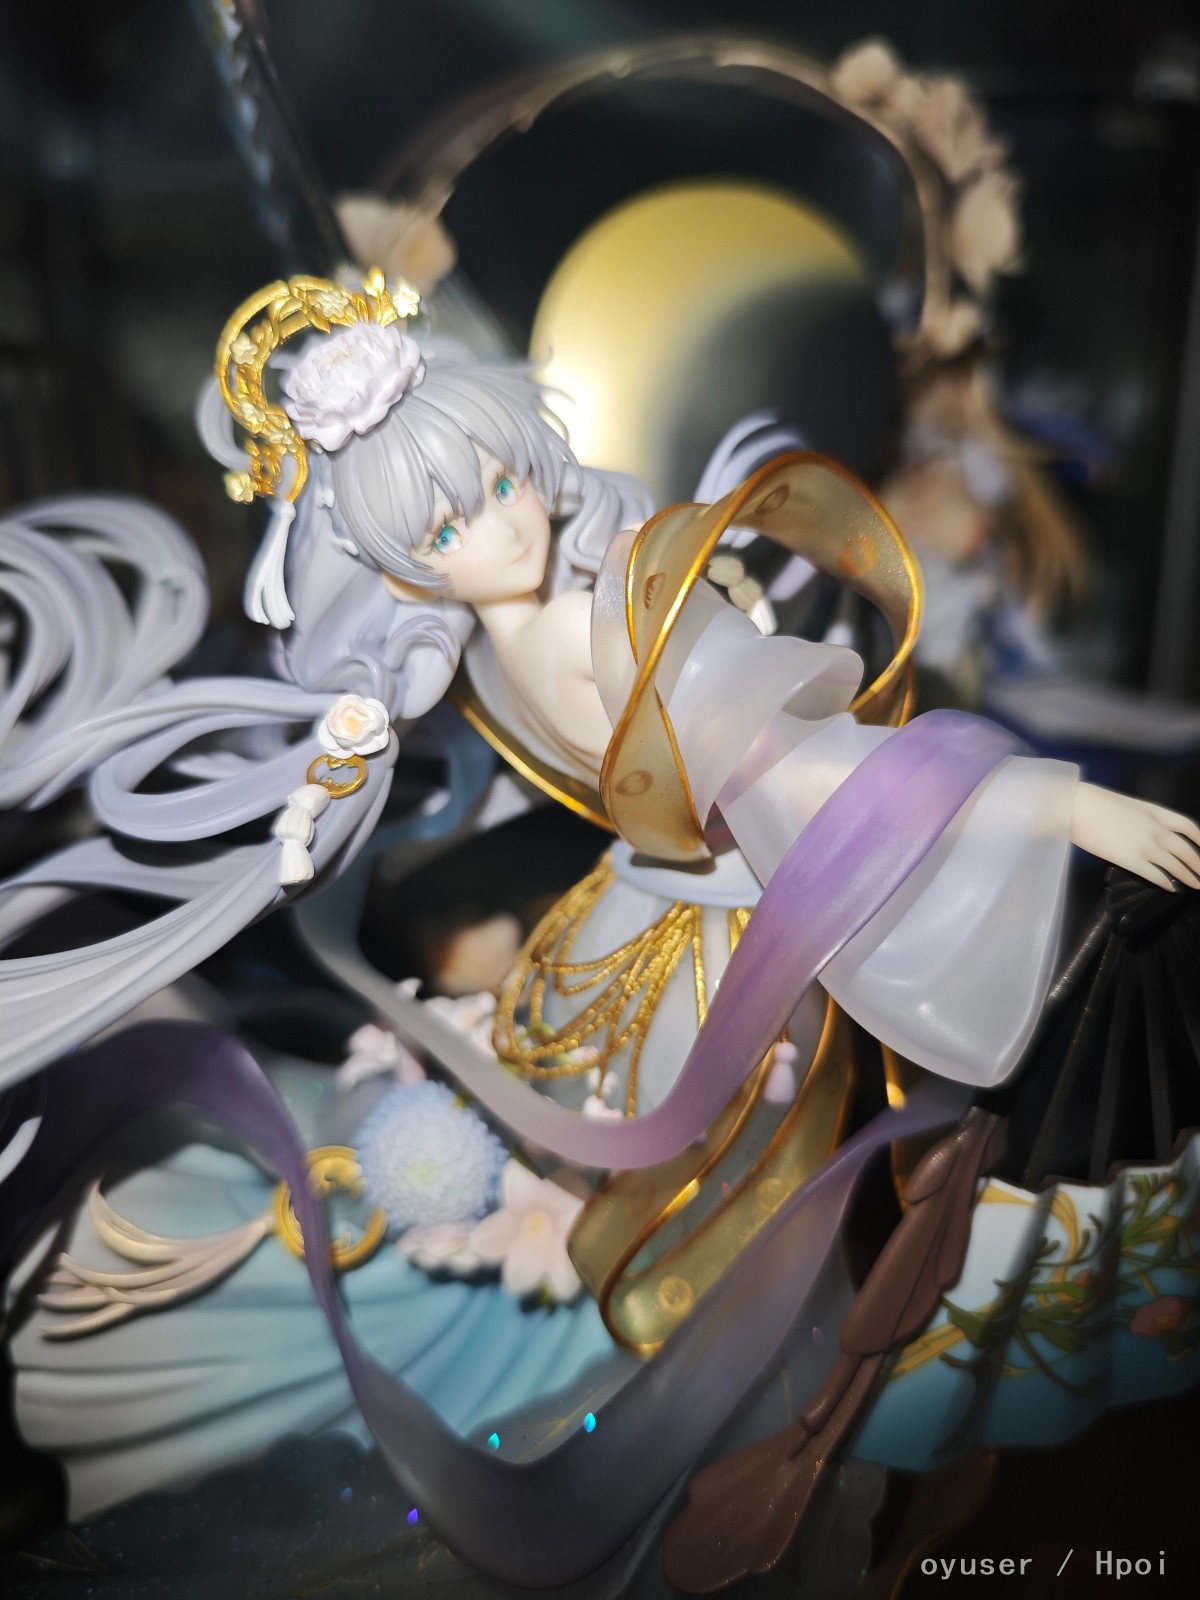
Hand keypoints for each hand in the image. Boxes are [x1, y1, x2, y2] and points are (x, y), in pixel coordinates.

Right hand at [1069, 782, 1199, 890]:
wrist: (1075, 806)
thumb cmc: (1095, 802)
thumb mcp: (1128, 805)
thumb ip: (1143, 819)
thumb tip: (1148, 832)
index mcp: (1155, 811)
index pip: (1187, 826)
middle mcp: (1156, 829)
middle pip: (1185, 849)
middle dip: (1198, 863)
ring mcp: (1145, 845)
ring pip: (1175, 864)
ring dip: (1188, 876)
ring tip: (1196, 885)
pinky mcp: (1130, 860)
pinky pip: (1155, 875)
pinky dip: (1166, 883)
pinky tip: (1171, 889)